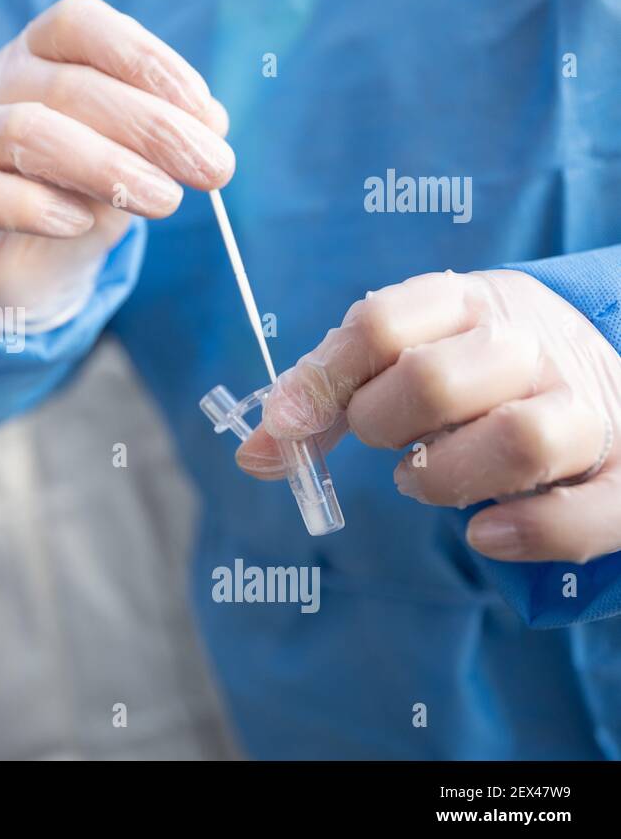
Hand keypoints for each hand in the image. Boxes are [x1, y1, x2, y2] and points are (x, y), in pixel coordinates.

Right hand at [0, 0, 233, 325]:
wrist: (6, 271)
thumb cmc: (68, 198)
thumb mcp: (126, 163)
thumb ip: (159, 140)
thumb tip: (211, 122)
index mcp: (37, 55)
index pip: (80, 24)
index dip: (143, 57)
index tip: (204, 110)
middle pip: (67, 85)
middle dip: (151, 126)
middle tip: (212, 168)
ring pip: (26, 132)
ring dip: (106, 165)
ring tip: (164, 201)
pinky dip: (35, 207)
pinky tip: (81, 226)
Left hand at [236, 270, 620, 563]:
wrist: (602, 359)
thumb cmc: (470, 365)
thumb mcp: (397, 354)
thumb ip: (324, 395)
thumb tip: (252, 453)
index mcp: (463, 305)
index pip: (380, 325)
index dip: (322, 381)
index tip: (284, 424)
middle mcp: (529, 348)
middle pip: (435, 380)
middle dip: (384, 423)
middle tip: (387, 442)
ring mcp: (584, 411)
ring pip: (517, 440)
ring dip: (446, 476)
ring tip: (424, 479)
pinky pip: (589, 513)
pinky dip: (531, 531)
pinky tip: (485, 534)